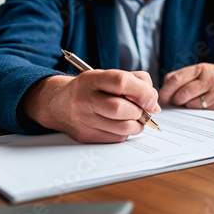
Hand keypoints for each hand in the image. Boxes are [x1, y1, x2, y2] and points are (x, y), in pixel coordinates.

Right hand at [23, 70, 159, 143]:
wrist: (59, 104)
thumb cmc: (92, 88)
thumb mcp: (110, 75)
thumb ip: (137, 82)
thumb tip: (155, 105)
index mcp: (92, 79)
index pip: (122, 82)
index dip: (142, 91)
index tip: (150, 98)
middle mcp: (85, 99)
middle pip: (121, 109)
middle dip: (140, 111)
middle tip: (143, 110)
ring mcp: (84, 120)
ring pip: (122, 128)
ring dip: (137, 125)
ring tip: (136, 118)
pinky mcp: (86, 136)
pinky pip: (117, 138)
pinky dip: (126, 133)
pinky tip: (121, 124)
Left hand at [159, 63, 213, 110]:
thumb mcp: (204, 70)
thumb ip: (185, 77)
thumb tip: (166, 91)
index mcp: (201, 68)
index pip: (175, 79)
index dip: (165, 91)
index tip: (162, 98)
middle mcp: (209, 78)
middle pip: (181, 94)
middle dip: (175, 101)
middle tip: (176, 102)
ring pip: (191, 105)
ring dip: (187, 106)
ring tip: (192, 102)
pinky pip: (203, 111)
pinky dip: (199, 110)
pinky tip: (203, 104)